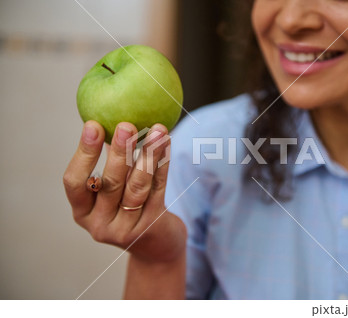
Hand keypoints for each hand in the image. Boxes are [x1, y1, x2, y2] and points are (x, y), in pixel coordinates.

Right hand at [63, 121, 185, 261]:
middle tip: (126, 125)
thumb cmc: (128, 208)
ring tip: (157, 129)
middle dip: (119, 152)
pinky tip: (166, 143)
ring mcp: (126, 229)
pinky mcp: (151, 226)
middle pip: (110, 184)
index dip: (83, 153)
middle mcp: (100, 224)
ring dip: (148, 155)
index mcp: (82, 212)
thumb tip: (111, 118)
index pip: (74, 183)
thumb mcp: (112, 193)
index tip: (93, 125)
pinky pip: (158, 189)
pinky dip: (163, 164)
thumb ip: (110, 164)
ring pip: (138, 186)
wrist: (155, 246)